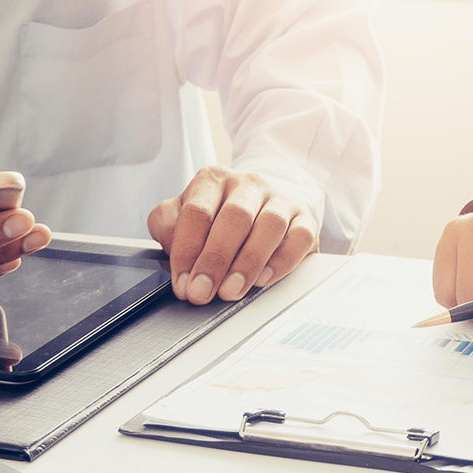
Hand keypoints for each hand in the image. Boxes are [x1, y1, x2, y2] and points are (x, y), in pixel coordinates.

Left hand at [147, 165, 318, 304]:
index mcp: (213, 180)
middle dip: (216, 259)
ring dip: (248, 262)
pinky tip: (263, 279)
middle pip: (234, 217)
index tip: (183, 283)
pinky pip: (299, 238)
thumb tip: (173, 253)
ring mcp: (280, 199)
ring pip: (270, 225)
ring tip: (231, 291)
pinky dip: (282, 261)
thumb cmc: (218, 217)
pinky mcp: (304, 219)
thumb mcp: (183, 215)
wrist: (262, 204)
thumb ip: (168, 227)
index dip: (187, 250)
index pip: (197, 212)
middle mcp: (248, 184)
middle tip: (202, 292)